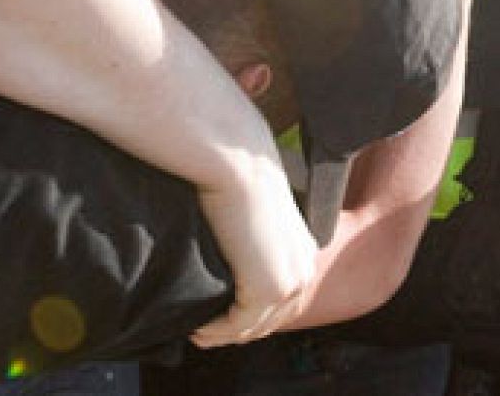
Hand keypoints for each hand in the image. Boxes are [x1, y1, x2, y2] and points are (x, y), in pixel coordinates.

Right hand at [190, 151, 317, 346]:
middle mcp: (303, 268)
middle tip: (204, 331)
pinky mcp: (269, 290)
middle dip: (236, 330)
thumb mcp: (252, 212)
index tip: (219, 316)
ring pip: (254, 326)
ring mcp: (290, 281)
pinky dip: (216, 331)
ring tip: (196, 331)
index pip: (281, 298)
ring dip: (223, 334)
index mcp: (303, 250)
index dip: (251, 314)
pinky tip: (196, 327)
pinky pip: (238, 325)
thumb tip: (230, 249)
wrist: (237, 163)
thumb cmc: (237, 176)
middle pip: (271, 318)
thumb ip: (251, 236)